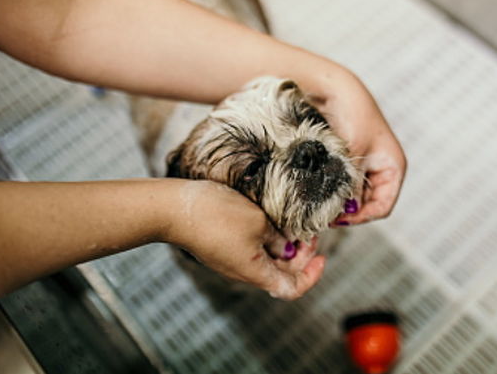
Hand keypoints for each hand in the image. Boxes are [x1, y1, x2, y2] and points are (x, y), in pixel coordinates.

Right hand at [163, 180, 324, 299]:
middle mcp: (243, 271)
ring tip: (292, 222)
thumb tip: (287, 245)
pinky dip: (267, 236)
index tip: (321, 256)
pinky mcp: (222, 245)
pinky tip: (271, 217)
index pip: (291, 289)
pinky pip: (252, 247)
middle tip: (309, 231)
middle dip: (301, 254)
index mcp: (255, 271)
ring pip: (267, 259)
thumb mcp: (259, 222)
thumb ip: (278, 236)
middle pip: (282, 273)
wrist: (174, 208)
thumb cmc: (216, 216)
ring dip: (283, 243)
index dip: (311, 276)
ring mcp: (231, 259)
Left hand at [306, 70, 405, 224]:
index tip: (337, 218)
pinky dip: (328, 189)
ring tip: (315, 201)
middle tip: (321, 213)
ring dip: (335, 200)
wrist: (334, 88)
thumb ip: (349, 183)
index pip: (382, 208)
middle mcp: (380, 171)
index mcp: (393, 168)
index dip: (361, 217)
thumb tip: (340, 211)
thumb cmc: (352, 114)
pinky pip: (339, 185)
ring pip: (350, 197)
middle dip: (345, 210)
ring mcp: (363, 168)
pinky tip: (313, 188)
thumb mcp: (352, 152)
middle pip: (365, 206)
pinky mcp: (346, 163)